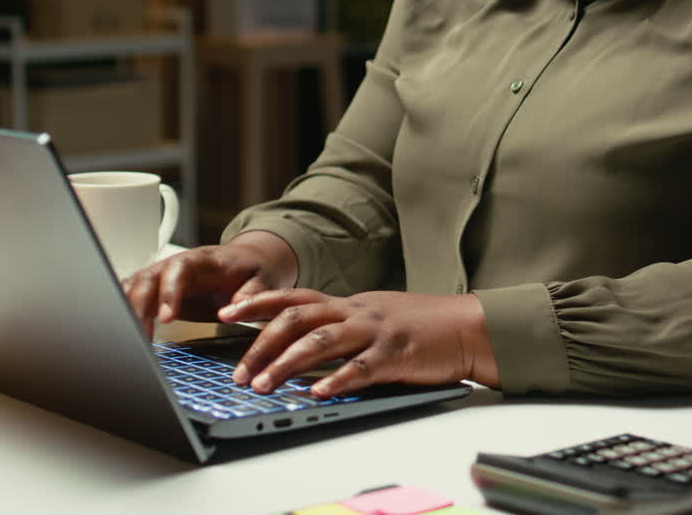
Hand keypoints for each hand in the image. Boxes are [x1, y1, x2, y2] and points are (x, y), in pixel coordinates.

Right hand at [123, 231, 297, 338]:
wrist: (246, 262)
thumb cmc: (252, 271)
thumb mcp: (262, 281)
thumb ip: (251, 294)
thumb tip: (231, 310)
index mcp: (203, 260)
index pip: (178, 269)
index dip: (169, 292)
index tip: (166, 317)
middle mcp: (177, 264)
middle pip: (148, 278)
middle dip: (138, 306)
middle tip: (140, 336)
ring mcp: (164, 276)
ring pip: (135, 287)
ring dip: (128, 312)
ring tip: (129, 342)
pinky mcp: (158, 290)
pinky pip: (133, 296)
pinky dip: (125, 312)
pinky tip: (124, 334)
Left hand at [217, 289, 500, 397]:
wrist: (467, 327)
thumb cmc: (419, 325)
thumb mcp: (373, 317)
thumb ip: (339, 326)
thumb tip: (297, 345)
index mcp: (348, 303)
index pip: (292, 297)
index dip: (256, 304)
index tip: (224, 313)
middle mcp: (356, 311)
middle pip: (298, 318)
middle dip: (261, 344)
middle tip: (240, 372)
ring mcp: (375, 331)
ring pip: (322, 341)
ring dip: (288, 364)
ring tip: (264, 386)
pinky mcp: (395, 354)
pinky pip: (361, 367)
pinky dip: (336, 380)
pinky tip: (317, 393)